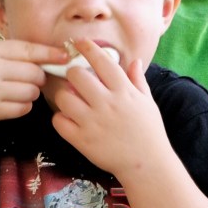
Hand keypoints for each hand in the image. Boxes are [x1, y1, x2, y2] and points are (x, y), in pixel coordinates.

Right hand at [0, 39, 68, 125]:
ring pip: (31, 92)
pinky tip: (15, 102)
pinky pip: (23, 109)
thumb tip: (50, 55)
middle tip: (33, 79)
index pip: (28, 50)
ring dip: (32, 92)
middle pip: (34, 73)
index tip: (65, 56)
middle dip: (39, 77)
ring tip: (20, 90)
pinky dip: (25, 106)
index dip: (49, 53)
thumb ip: (13, 52)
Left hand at [50, 39, 168, 177]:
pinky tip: (68, 120)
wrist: (146, 164)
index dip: (87, 47)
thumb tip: (135, 61)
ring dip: (64, 97)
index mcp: (123, 91)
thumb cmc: (149, 132)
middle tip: (76, 82)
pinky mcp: (82, 140)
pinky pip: (59, 122)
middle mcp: (106, 103)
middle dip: (73, 74)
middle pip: (76, 75)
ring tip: (71, 102)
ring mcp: (92, 122)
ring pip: (63, 98)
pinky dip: (60, 119)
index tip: (79, 43)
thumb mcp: (148, 102)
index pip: (101, 60)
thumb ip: (137, 81)